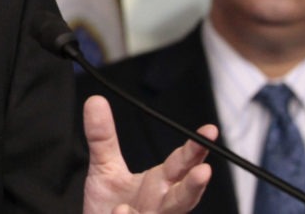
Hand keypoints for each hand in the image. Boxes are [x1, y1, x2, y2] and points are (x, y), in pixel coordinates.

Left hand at [81, 95, 214, 213]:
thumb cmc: (109, 204)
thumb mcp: (104, 167)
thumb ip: (102, 138)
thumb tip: (95, 101)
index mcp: (159, 184)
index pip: (182, 164)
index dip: (195, 150)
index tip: (209, 131)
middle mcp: (161, 205)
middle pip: (184, 197)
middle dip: (194, 185)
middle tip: (204, 171)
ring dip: (164, 208)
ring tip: (142, 198)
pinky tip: (120, 210)